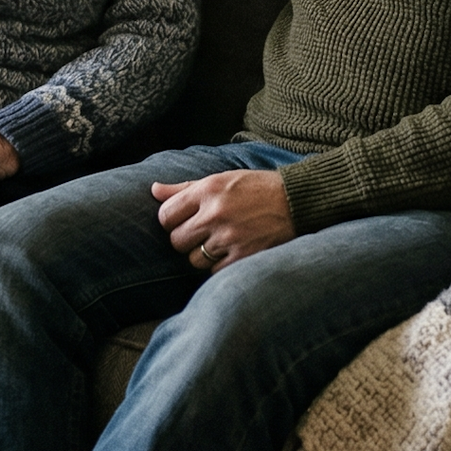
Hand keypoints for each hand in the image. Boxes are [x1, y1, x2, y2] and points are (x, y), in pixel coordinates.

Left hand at [153, 170, 295, 272]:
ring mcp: (229, 238)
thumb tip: (154, 190)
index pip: (165, 215)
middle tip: (202, 233)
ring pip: (194, 259)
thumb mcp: (220, 179)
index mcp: (207, 191)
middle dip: (185, 239)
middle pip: (176, 241)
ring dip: (203, 254)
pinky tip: (233, 251)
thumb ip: (185, 188)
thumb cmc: (255, 188)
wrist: (296, 201)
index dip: (171, 221)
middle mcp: (215, 214)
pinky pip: (214, 271)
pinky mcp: (243, 257)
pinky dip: (220, 265)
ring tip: (220, 242)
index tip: (183, 221)